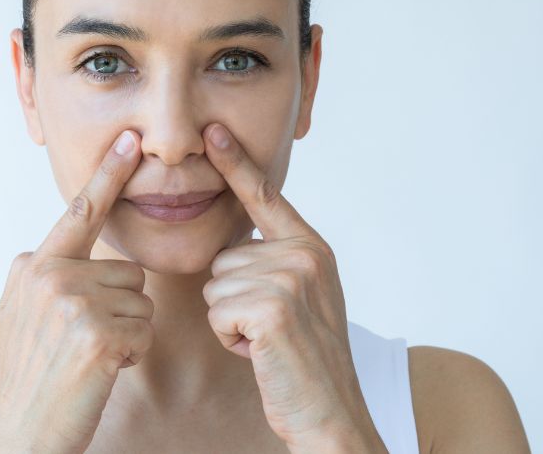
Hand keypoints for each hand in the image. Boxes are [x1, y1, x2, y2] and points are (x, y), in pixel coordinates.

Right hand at [0, 129, 153, 453]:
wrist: (19, 433)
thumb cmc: (30, 379)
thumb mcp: (23, 316)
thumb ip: (48, 277)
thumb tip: (71, 254)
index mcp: (32, 266)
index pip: (79, 213)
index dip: (107, 175)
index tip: (128, 139)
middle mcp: (48, 275)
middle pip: (127, 271)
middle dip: (120, 308)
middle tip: (82, 345)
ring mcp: (71, 304)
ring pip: (140, 300)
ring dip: (126, 333)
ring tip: (87, 359)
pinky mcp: (96, 334)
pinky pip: (143, 330)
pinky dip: (130, 355)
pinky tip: (98, 372)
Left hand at [200, 122, 383, 451]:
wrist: (330, 412)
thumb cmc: (305, 361)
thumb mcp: (301, 299)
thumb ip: (276, 263)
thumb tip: (233, 245)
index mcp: (312, 247)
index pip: (264, 196)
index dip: (236, 161)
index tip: (213, 129)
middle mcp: (305, 255)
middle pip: (222, 257)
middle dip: (232, 299)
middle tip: (270, 330)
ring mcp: (291, 279)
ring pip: (215, 286)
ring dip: (230, 321)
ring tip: (268, 342)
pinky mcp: (272, 308)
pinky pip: (217, 311)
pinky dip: (229, 338)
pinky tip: (261, 352)